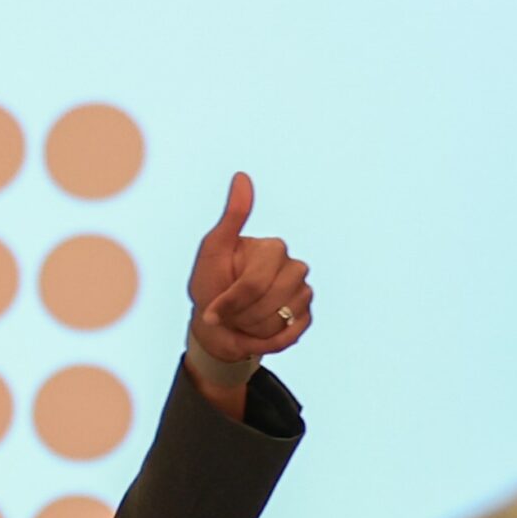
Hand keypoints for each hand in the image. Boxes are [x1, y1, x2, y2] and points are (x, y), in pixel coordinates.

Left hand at [186, 171, 313, 369]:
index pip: (253, 284)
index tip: (210, 309)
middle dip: (240, 316)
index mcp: (273, 248)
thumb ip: (232, 216)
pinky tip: (257, 330)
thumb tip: (241, 176)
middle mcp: (294, 266)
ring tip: (242, 319)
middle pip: (268, 304)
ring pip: (279, 322)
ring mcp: (303, 291)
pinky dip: (268, 341)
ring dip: (251, 329)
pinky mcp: (306, 316)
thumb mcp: (213, 250)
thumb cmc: (210, 283)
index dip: (229, 303)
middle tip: (228, 312)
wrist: (215, 323)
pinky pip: (290, 335)